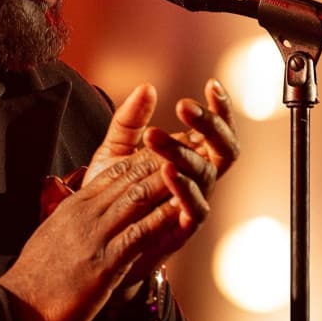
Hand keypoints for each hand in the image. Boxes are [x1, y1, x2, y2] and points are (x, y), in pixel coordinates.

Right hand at [0, 148, 180, 320]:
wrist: (18, 305)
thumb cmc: (37, 274)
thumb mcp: (54, 232)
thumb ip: (73, 215)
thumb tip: (85, 204)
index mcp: (75, 205)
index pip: (114, 171)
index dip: (143, 157)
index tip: (165, 149)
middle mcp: (86, 214)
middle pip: (129, 177)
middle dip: (161, 161)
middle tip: (187, 150)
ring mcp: (94, 236)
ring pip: (137, 198)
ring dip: (167, 183)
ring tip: (192, 170)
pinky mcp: (103, 263)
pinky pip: (139, 233)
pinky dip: (162, 219)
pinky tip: (181, 211)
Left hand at [84, 79, 239, 287]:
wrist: (98, 235)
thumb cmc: (113, 192)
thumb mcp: (116, 148)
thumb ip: (129, 120)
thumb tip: (146, 87)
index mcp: (188, 155)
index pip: (216, 129)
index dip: (220, 108)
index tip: (210, 85)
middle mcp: (197, 178)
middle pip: (223, 149)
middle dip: (210, 125)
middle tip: (184, 106)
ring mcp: (193, 202)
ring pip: (206, 175)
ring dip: (183, 152)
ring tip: (156, 136)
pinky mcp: (182, 228)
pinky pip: (194, 208)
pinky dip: (183, 188)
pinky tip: (166, 170)